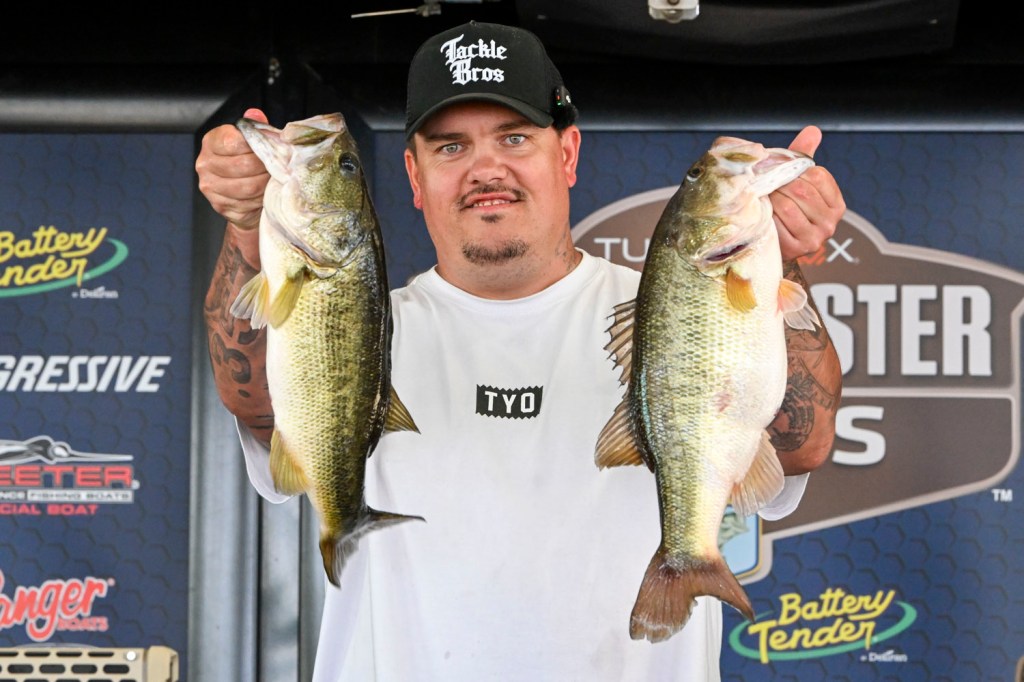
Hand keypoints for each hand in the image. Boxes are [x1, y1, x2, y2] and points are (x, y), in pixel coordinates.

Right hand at [195, 108, 270, 230]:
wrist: (242, 196)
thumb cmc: (249, 164)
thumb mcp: (252, 142)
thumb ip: (255, 128)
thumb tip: (255, 114)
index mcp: (212, 142)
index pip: (234, 142)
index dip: (256, 147)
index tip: (269, 150)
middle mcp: (205, 163)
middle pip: (243, 165)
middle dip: (266, 167)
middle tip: (279, 168)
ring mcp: (210, 186)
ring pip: (248, 186)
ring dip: (266, 185)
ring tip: (273, 180)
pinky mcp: (220, 205)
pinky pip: (247, 204)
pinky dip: (261, 200)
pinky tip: (265, 194)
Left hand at [771, 126, 846, 260]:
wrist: (777, 242)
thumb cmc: (787, 207)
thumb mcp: (798, 182)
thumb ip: (804, 158)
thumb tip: (812, 130)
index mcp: (837, 204)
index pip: (817, 176)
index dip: (795, 170)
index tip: (781, 173)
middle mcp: (831, 223)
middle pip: (802, 191)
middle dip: (779, 184)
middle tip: (765, 183)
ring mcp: (815, 238)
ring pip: (788, 207)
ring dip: (770, 199)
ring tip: (763, 196)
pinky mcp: (797, 249)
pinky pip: (778, 224)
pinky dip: (767, 216)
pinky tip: (764, 213)